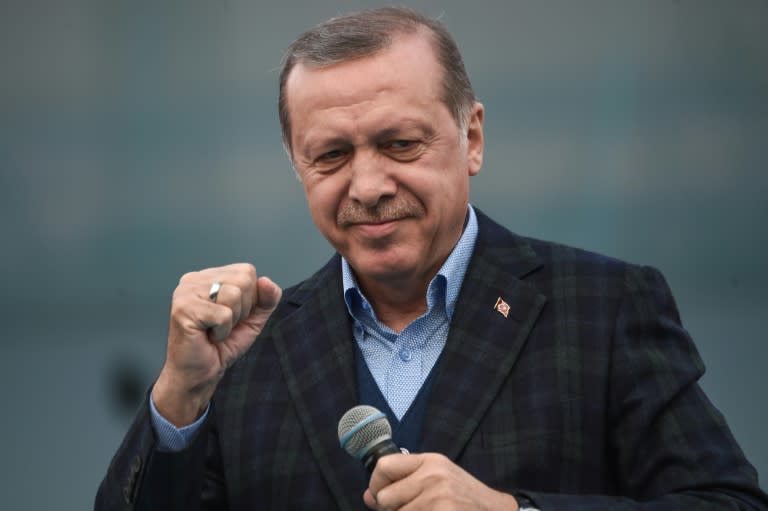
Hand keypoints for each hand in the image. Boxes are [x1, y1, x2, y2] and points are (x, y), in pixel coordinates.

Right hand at [151, 263, 281, 425]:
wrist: (199, 375)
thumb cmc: (221, 346)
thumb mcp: (252, 319)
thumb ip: (266, 299)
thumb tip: (267, 282)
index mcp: (208, 276)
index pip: (247, 271)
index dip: (250, 299)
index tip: (231, 316)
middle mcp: (194, 279)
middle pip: (243, 280)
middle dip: (242, 309)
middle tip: (222, 325)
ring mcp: (186, 292)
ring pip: (233, 294)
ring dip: (231, 321)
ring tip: (214, 330)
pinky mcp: (183, 309)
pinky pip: (223, 315)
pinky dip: (222, 331)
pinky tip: (207, 336)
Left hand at [364, 453, 517, 510]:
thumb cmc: (464, 498)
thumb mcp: (437, 479)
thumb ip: (404, 483)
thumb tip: (369, 496)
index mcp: (431, 461)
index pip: (384, 466)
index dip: (376, 484)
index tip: (381, 496)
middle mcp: (433, 476)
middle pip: (385, 497)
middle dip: (392, 509)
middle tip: (412, 509)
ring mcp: (438, 498)